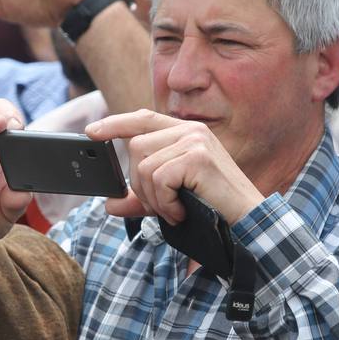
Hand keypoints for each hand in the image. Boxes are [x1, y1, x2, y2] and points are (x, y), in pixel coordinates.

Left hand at [86, 110, 264, 225]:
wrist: (246, 221)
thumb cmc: (213, 208)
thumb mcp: (171, 200)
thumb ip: (142, 199)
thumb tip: (109, 205)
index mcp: (186, 133)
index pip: (143, 118)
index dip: (115, 123)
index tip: (92, 132)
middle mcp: (191, 131)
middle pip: (136, 148)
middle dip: (139, 184)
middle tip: (161, 205)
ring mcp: (195, 141)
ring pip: (144, 166)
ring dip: (153, 197)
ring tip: (176, 209)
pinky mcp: (198, 157)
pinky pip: (159, 178)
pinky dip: (164, 203)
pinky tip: (181, 211)